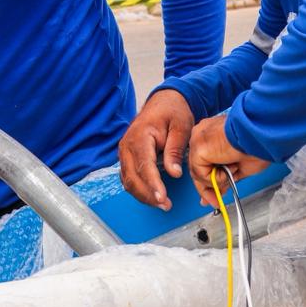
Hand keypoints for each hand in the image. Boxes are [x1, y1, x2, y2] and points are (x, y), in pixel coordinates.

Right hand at [118, 89, 193, 209]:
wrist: (164, 102)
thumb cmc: (173, 112)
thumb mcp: (181, 127)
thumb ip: (175, 150)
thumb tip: (174, 173)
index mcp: (139, 136)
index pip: (143, 165)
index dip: (152, 184)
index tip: (162, 197)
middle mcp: (127, 145)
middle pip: (132, 177)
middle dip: (148, 195)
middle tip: (166, 205)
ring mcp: (125, 152)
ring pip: (128, 181)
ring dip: (143, 195)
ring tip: (162, 204)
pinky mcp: (127, 157)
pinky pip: (129, 178)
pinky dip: (139, 189)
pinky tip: (153, 196)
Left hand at [188, 115, 270, 206]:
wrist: (260, 136)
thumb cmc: (257, 144)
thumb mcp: (238, 166)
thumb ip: (224, 177)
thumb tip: (218, 191)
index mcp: (212, 135)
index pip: (204, 162)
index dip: (209, 181)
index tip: (213, 195)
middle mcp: (202, 135)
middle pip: (198, 169)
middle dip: (207, 188)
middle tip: (215, 201)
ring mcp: (198, 140)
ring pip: (199, 174)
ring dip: (219, 180)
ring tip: (235, 168)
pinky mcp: (198, 148)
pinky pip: (201, 174)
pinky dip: (217, 177)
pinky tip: (230, 166)